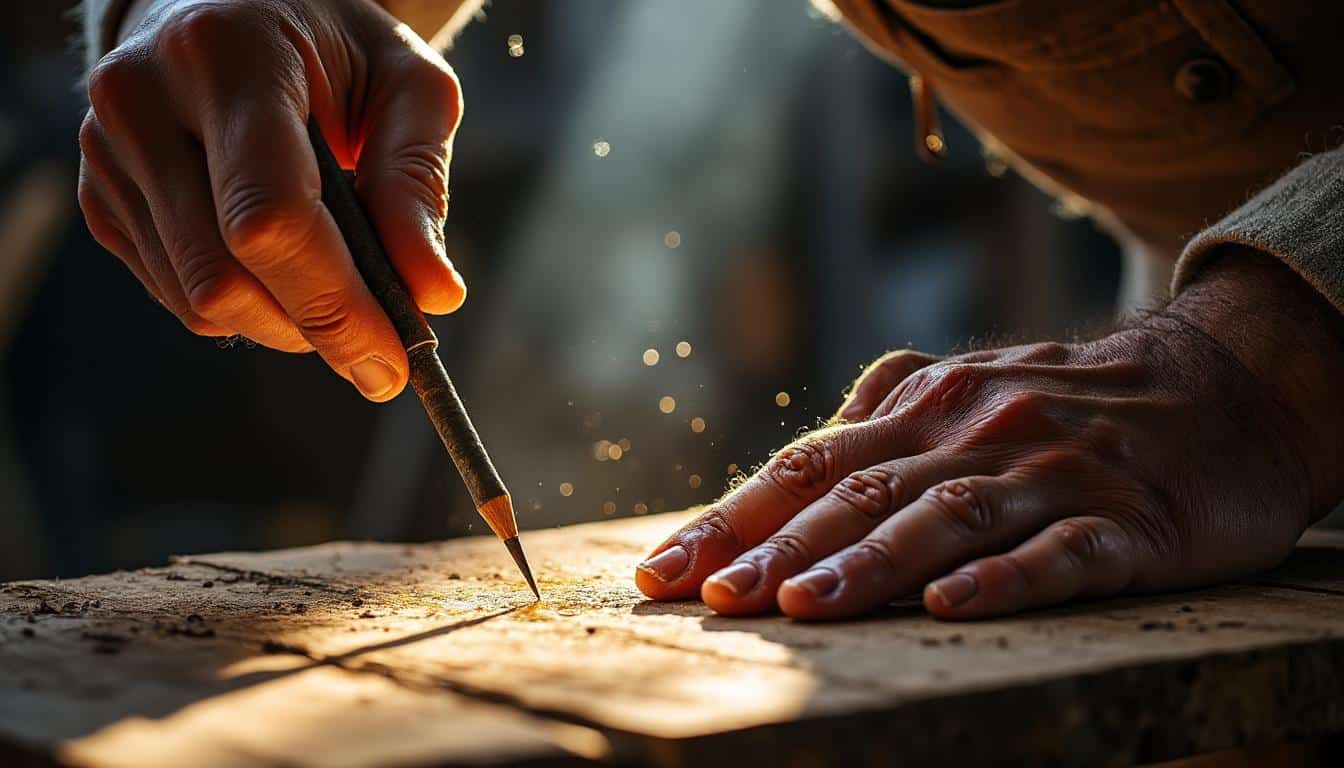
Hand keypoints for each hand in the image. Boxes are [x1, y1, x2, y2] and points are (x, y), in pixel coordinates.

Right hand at [77, 0, 465, 399]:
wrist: (234, 7)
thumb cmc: (334, 48)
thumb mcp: (405, 84)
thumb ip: (418, 182)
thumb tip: (434, 295)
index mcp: (226, 57)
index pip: (268, 216)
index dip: (334, 305)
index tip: (391, 360)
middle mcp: (143, 100)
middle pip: (225, 275)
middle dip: (315, 329)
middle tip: (379, 351)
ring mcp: (108, 151)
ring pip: (198, 299)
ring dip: (284, 324)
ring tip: (339, 291)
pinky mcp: (101, 194)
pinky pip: (177, 293)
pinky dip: (244, 307)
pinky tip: (283, 269)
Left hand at [636, 250, 1343, 618]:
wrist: (1229, 387)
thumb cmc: (1078, 402)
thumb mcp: (975, 388)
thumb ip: (890, 411)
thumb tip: (804, 450)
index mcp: (928, 402)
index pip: (809, 464)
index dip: (733, 518)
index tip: (664, 570)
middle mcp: (977, 429)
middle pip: (861, 491)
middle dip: (777, 548)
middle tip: (712, 600)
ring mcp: (1052, 471)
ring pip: (946, 517)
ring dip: (871, 564)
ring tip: (806, 607)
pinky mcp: (1129, 519)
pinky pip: (1062, 552)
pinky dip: (1006, 577)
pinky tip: (956, 606)